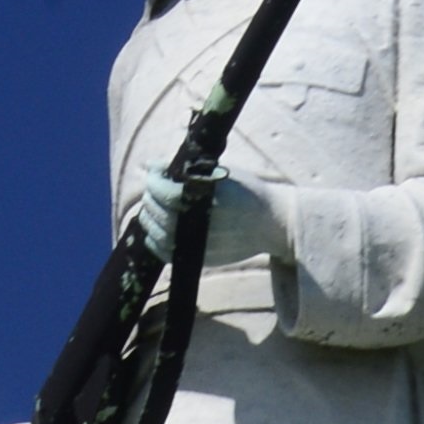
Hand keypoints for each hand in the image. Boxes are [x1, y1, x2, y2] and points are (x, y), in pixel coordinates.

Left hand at [136, 164, 287, 266]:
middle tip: (152, 190)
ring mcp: (202, 243)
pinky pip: (167, 253)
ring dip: (149, 219)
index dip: (153, 179)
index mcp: (207, 197)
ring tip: (152, 208)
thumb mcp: (222, 171)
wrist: (273, 222)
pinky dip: (155, 241)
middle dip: (150, 198)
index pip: (163, 191)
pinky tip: (155, 231)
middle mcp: (202, 222)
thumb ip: (187, 169)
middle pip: (159, 212)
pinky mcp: (202, 259)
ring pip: (158, 234)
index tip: (153, 170)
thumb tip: (152, 165)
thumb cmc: (248, 191)